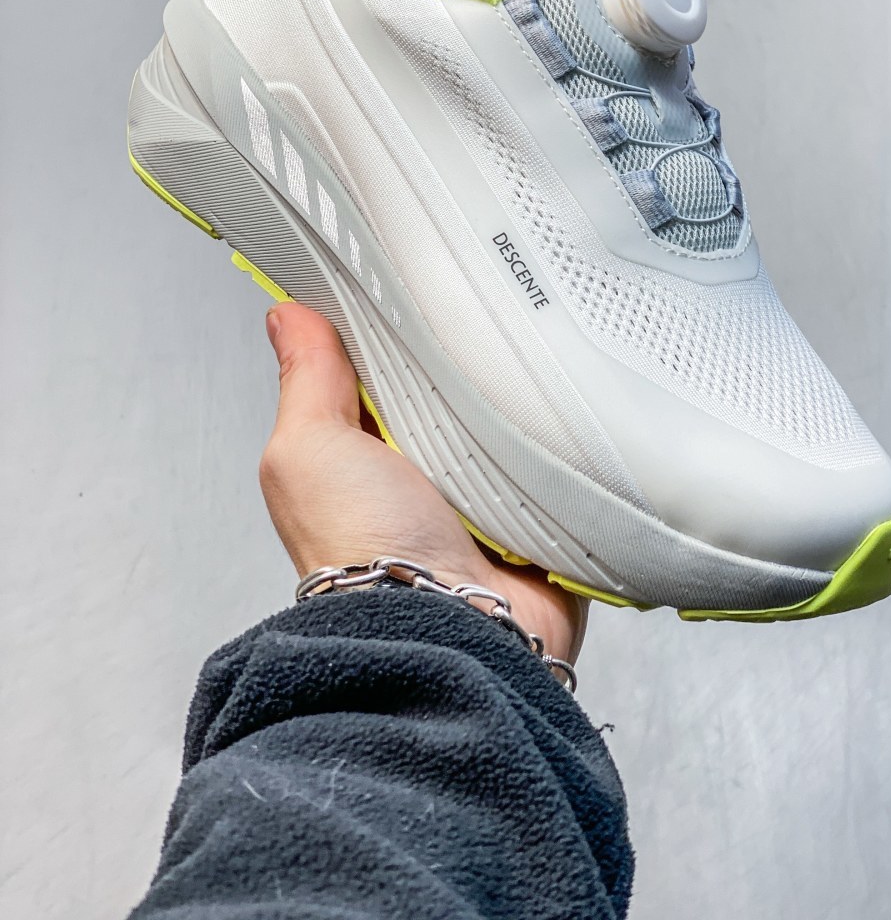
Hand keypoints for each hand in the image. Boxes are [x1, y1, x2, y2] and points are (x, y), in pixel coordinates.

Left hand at [259, 302, 586, 664]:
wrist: (445, 632)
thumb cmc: (363, 554)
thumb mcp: (309, 450)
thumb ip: (306, 381)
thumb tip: (288, 319)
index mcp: (367, 460)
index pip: (387, 375)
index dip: (399, 336)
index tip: (419, 293)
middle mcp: (426, 483)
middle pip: (457, 397)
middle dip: (470, 370)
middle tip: (482, 336)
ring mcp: (487, 505)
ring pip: (515, 429)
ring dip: (521, 412)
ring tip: (524, 386)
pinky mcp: (542, 525)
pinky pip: (565, 469)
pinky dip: (566, 452)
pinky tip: (562, 429)